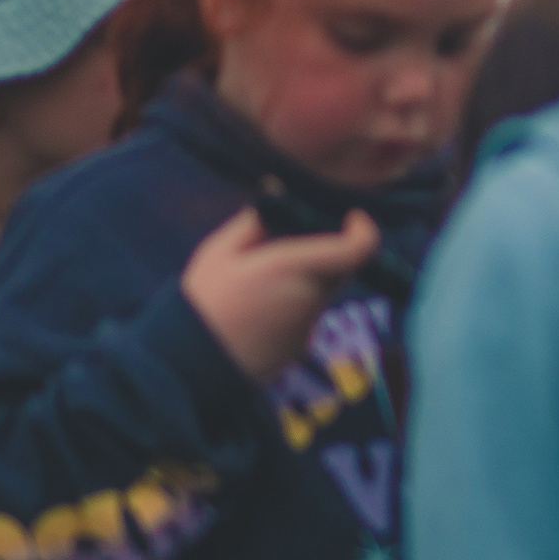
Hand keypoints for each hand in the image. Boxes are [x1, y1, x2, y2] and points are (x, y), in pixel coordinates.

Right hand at [181, 207, 379, 381]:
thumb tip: (276, 195)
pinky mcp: (299, 346)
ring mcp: (308, 325)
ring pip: (318, 291)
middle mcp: (311, 297)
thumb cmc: (205, 301)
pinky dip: (287, 306)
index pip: (357, 249)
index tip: (352, 218)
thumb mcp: (220, 252)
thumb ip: (254, 223)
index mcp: (295, 268)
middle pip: (337, 267)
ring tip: (251, 289)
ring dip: (298, 282)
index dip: (364, 230)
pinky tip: (251, 313)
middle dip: (320, 253)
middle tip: (280, 252)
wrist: (194, 364)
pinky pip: (303, 316)